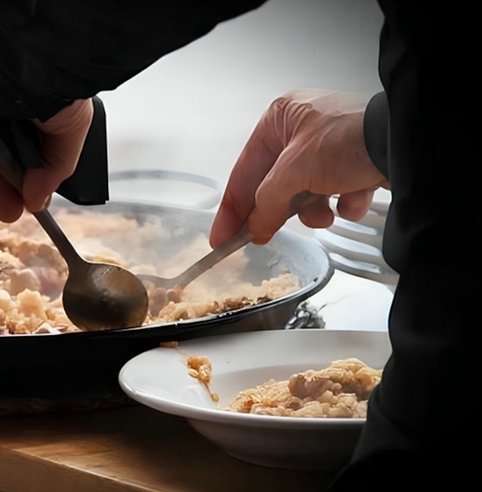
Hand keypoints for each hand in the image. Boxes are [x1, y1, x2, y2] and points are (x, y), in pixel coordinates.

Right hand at [209, 89, 388, 247]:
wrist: (407, 142)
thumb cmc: (349, 139)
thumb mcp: (293, 173)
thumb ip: (265, 204)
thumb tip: (255, 228)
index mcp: (279, 118)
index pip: (244, 171)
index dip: (231, 209)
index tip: (222, 237)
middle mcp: (303, 127)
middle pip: (275, 184)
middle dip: (281, 210)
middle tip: (267, 235)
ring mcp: (331, 144)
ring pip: (306, 192)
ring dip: (314, 210)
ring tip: (326, 214)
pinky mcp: (357, 159)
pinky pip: (336, 191)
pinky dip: (343, 201)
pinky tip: (354, 198)